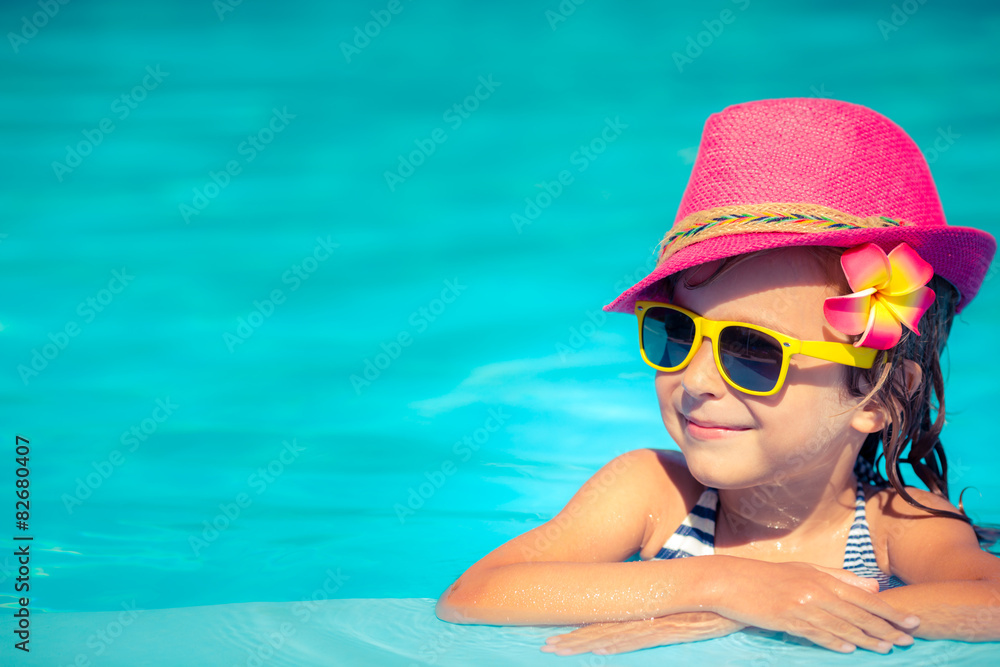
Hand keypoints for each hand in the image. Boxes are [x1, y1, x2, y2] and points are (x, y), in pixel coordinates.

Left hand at [541, 612, 745, 655]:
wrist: (729, 586)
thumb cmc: (699, 600)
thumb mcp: (668, 605)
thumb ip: (648, 611)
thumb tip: (631, 619)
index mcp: (638, 607)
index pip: (602, 620)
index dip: (578, 630)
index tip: (555, 637)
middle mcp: (643, 612)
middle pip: (601, 628)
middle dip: (572, 639)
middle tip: (546, 647)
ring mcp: (656, 621)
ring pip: (614, 634)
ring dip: (586, 643)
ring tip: (559, 649)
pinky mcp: (672, 628)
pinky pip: (642, 637)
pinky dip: (620, 644)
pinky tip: (603, 650)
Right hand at [713, 559, 919, 652]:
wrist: (730, 580)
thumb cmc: (769, 576)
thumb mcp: (805, 571)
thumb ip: (839, 578)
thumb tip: (872, 588)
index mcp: (821, 578)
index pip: (864, 597)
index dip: (890, 610)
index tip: (912, 621)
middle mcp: (815, 591)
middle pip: (857, 613)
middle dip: (886, 627)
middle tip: (909, 639)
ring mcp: (800, 606)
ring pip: (841, 625)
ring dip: (867, 638)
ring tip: (888, 649)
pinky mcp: (785, 619)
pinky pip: (815, 633)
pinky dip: (833, 641)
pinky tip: (849, 649)